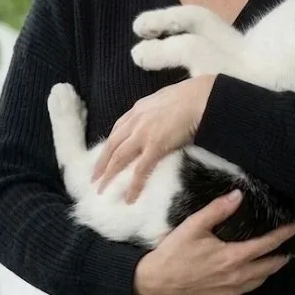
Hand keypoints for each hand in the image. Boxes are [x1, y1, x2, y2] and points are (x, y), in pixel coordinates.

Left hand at [92, 75, 214, 201]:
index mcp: (138, 109)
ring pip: (119, 158)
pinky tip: (130, 198)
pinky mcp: (154, 146)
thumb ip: (157, 111)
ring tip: (102, 190)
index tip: (104, 157)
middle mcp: (135, 121)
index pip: (118, 129)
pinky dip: (133, 185)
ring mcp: (143, 134)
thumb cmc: (191, 96)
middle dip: (101, 163)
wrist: (200, 97)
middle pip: (112, 145)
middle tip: (94, 179)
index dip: (110, 145)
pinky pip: (140, 170)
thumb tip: (160, 119)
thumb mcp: (166, 100)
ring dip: (109, 175)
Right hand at [133, 190, 294, 294]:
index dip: (283, 235)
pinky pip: (247, 289)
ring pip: (260, 280)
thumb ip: (217, 210)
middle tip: (292, 243)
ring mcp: (229, 290)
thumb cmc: (174, 252)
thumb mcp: (193, 225)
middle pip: (269, 267)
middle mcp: (235, 277)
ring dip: (271, 268)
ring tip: (277, 256)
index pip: (266, 246)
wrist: (155, 283)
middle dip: (283, 254)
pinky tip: (254, 271)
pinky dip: (257, 278)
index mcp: (231, 258)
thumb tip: (238, 195)